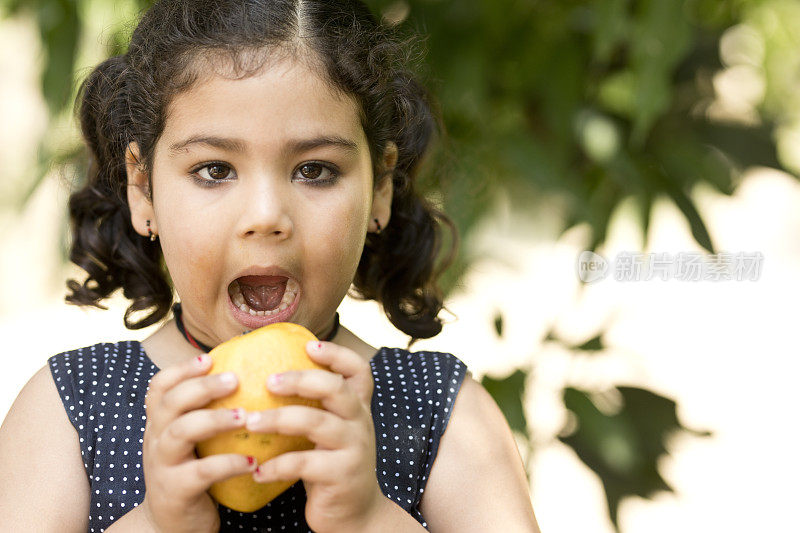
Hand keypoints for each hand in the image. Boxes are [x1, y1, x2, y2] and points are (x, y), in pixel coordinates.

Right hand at [139, 354, 257, 532]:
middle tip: (235, 379)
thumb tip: (250, 376)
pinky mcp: (176, 491)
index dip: (181, 369)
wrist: (169, 526)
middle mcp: (155, 439)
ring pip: (180, 432)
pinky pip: (201, 472)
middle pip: (169, 402)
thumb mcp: (190, 441)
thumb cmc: (191, 473)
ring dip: (214, 420)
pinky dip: (228, 463)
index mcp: (160, 423)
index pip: (159, 387)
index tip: (209, 358)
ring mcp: (162, 465)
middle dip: (201, 387)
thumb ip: (205, 413)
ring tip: (245, 416)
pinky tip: (252, 459)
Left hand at [245, 340, 384, 532]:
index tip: (309, 345)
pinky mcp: (341, 475)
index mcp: (357, 407)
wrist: (356, 514)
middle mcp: (360, 421)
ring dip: (278, 419)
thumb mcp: (330, 432)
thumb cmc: (331, 465)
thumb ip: (314, 408)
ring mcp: (354, 447)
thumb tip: (266, 376)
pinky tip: (257, 469)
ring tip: (250, 422)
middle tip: (268, 381)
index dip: (336, 353)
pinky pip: (304, 463)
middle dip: (300, 380)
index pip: (358, 370)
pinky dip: (277, 465)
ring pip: (316, 423)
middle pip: (335, 388)